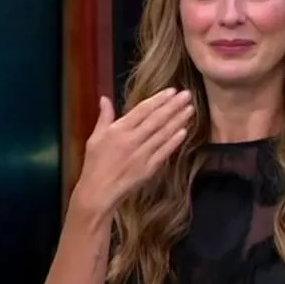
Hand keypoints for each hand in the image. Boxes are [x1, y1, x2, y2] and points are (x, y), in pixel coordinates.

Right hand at [74, 88, 192, 215]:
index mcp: (118, 130)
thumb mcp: (94, 138)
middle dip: (173, 106)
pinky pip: (164, 152)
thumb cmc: (94, 165)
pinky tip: (184, 132)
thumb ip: (104, 117)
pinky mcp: (148, 168)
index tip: (172, 91)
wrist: (98, 192)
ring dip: (178, 120)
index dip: (158, 99)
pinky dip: (174, 141)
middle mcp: (131, 140)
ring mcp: (141, 155)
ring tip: (190, 109)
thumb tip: (105, 99)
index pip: (142, 110)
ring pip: (163, 134)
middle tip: (187, 95)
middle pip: (156, 119)